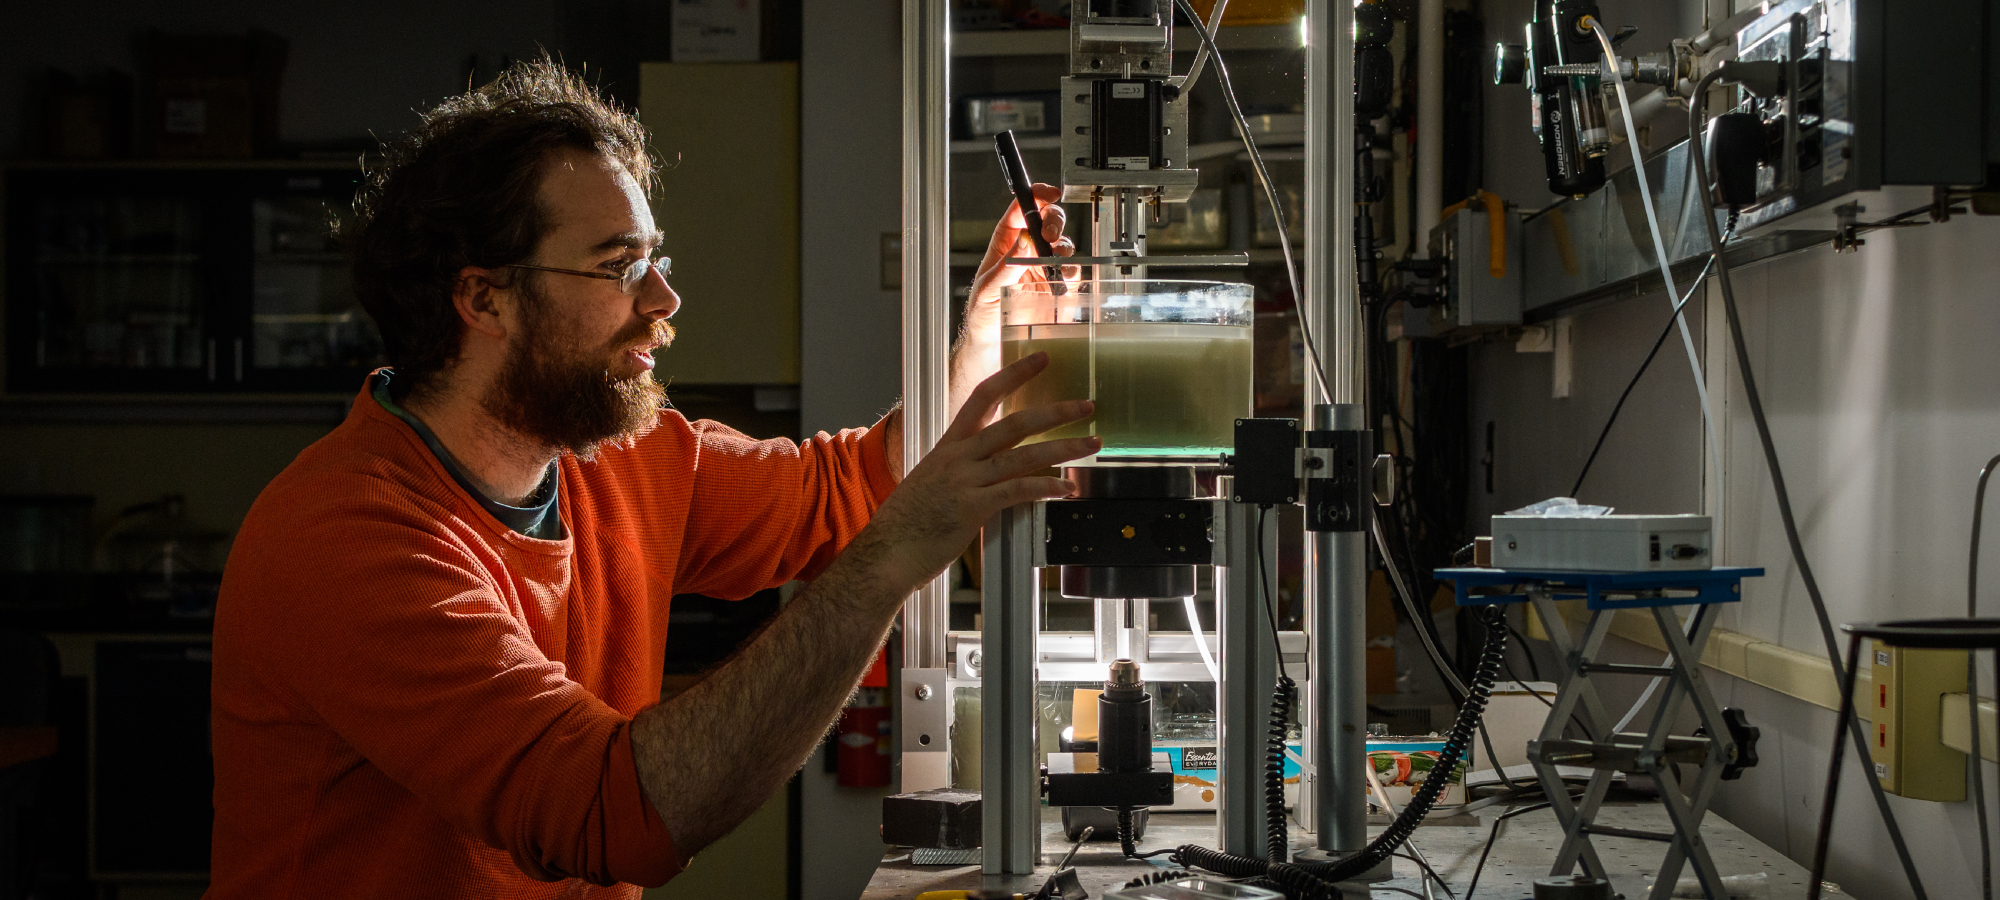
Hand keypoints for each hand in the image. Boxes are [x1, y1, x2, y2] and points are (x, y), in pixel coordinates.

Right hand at [863, 351, 1095, 592]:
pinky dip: (1046, 487)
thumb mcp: (929, 483)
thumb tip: (983, 469)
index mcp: (948, 446)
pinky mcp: (972, 508)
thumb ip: (958, 470)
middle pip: (1014, 422)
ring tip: (1091, 443)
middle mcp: (957, 457)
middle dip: (1055, 412)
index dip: (1014, 374)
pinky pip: (1017, 490)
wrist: (886, 552)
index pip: (984, 396)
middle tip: (1086, 406)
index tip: (1041, 359)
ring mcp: (964, 481)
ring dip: (1063, 447)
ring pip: (1023, 455)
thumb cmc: (906, 524)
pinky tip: (1066, 488)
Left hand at [952, 184, 1079, 421]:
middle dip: (1053, 220)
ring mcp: (1044, 269)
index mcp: (1004, 246)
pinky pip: (1072, 271)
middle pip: (1046, 222)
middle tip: (1049, 233)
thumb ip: (1006, 265)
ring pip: (1062, 243)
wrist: (995, 345)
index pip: (1020, 212)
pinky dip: (1072, 269)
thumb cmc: (983, 316)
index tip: (1047, 193)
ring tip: (1054, 259)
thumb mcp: (987, 288)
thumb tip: (1022, 240)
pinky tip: (1064, 276)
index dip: (1034, 197)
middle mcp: (1026, 253)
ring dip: (1063, 245)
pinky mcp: (1058, 288)